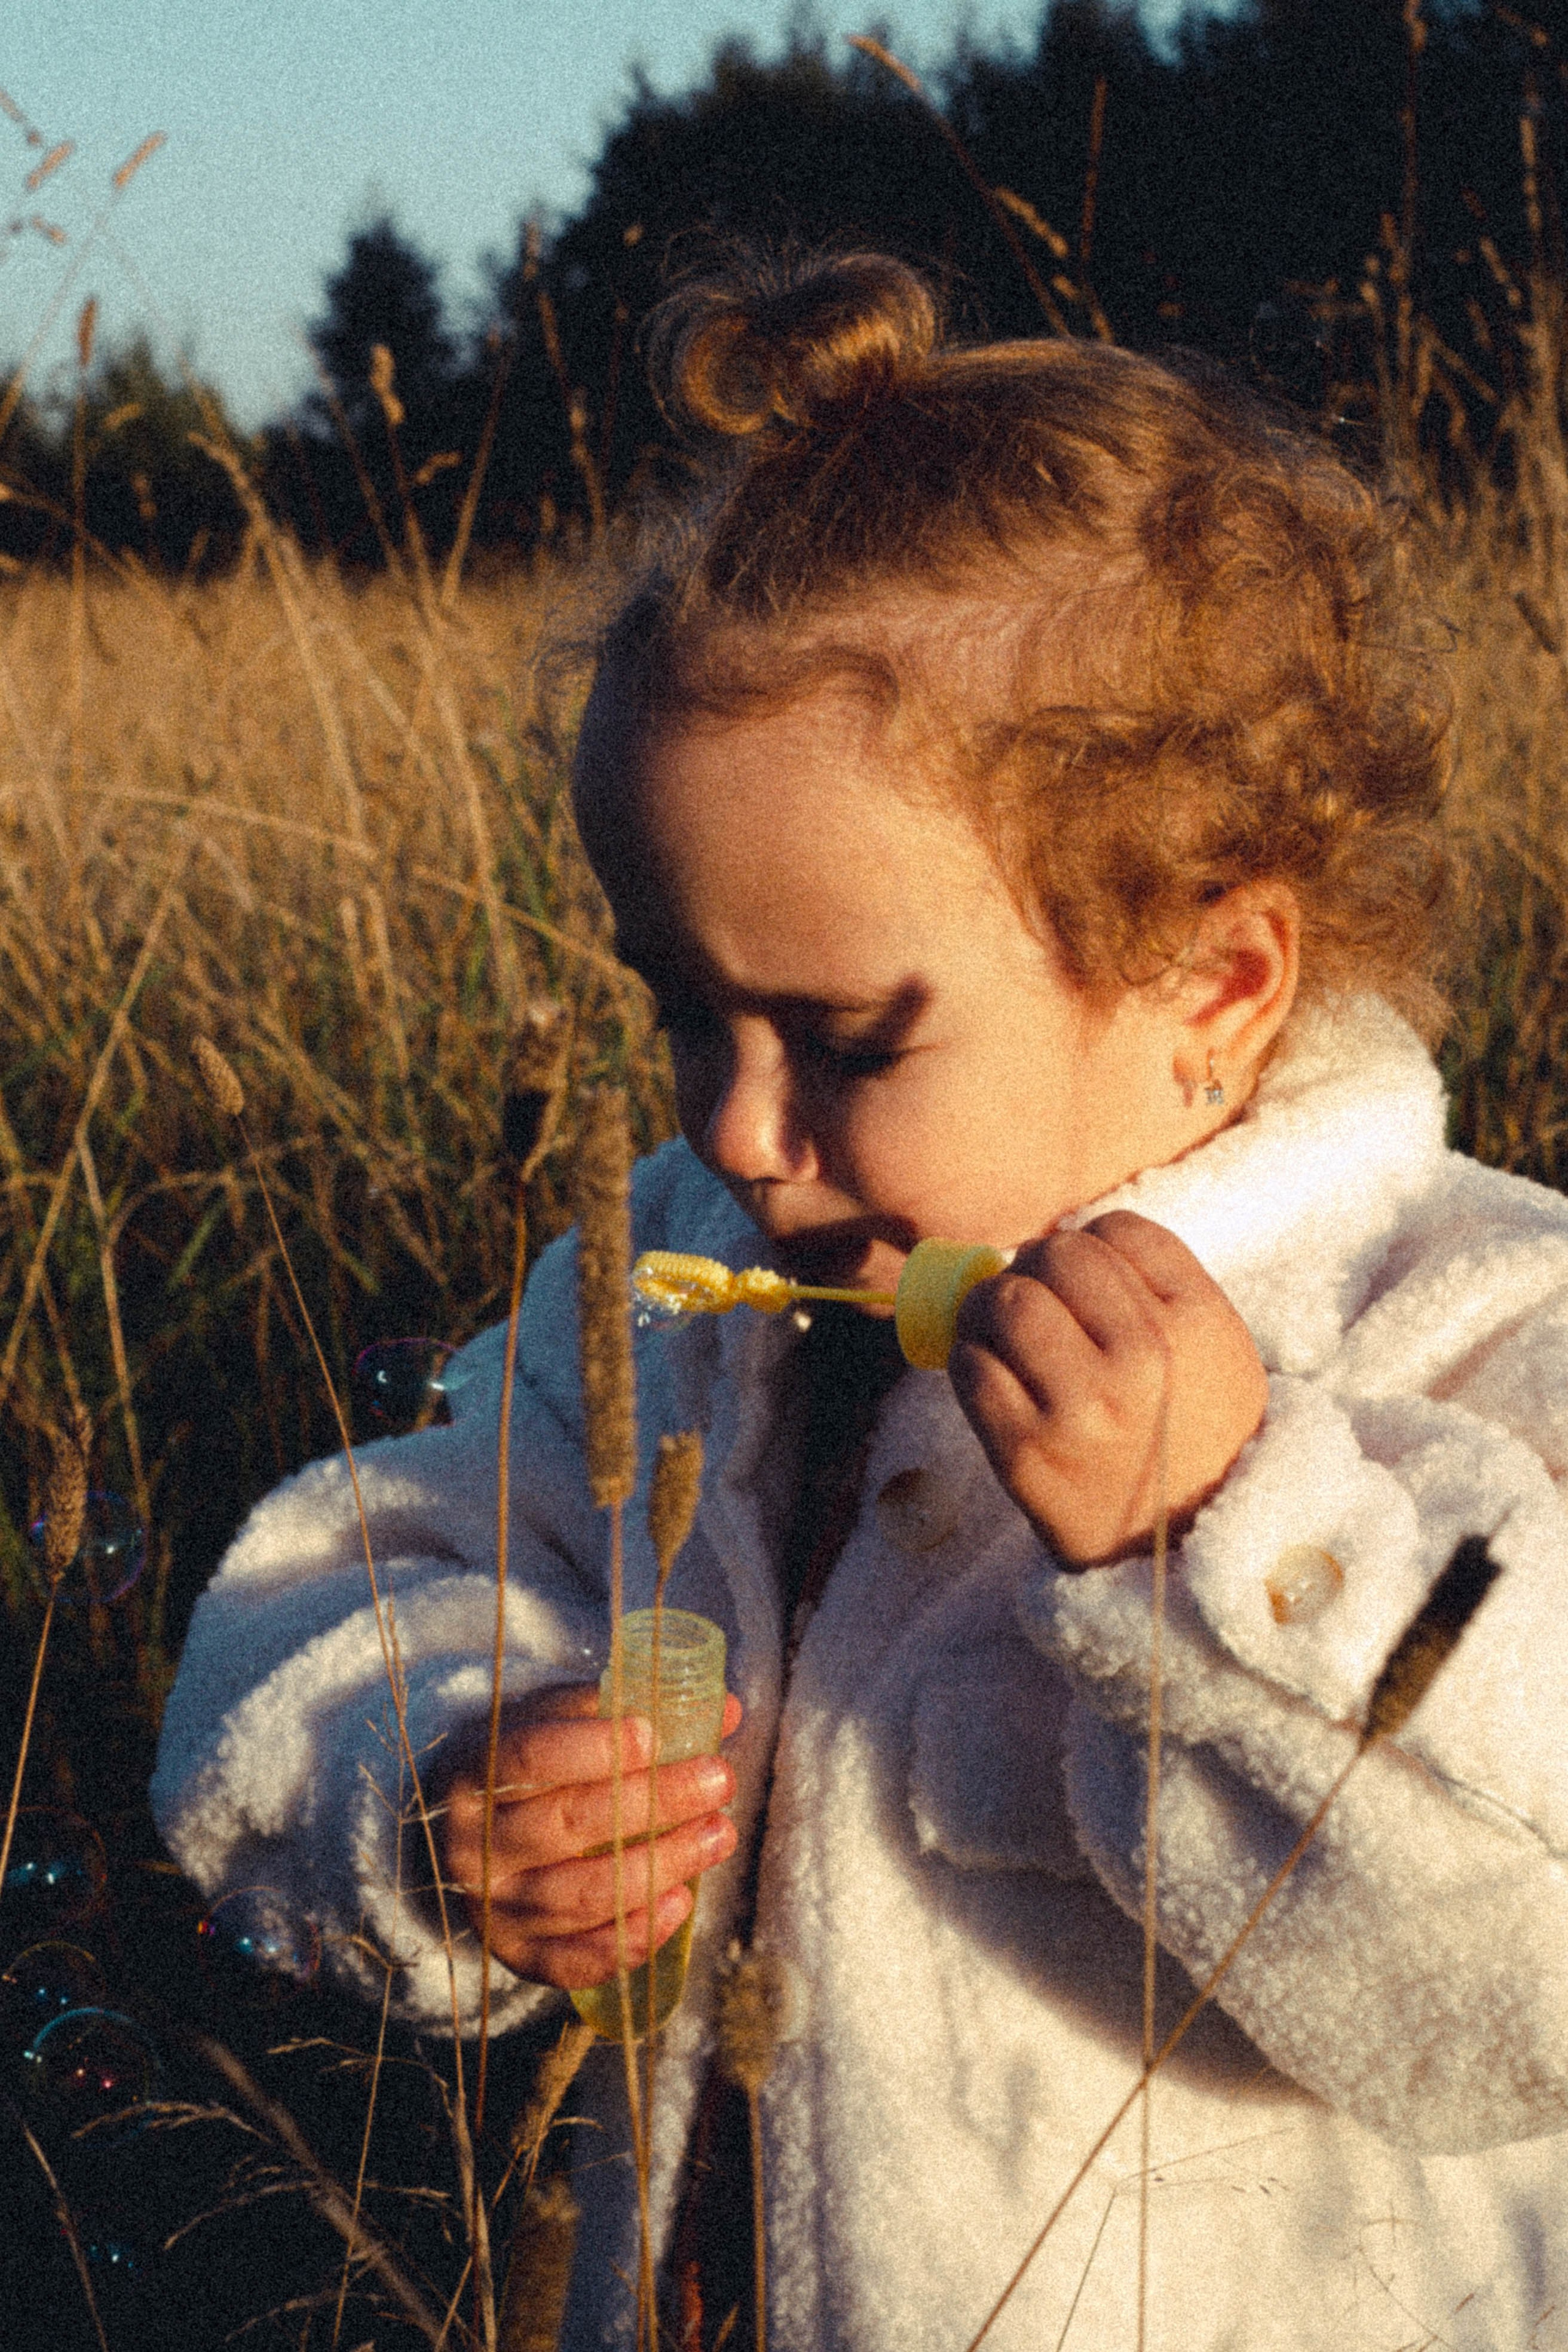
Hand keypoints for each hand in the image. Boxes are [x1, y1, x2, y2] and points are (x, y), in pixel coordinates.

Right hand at [439, 1683, 741, 1988]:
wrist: (474, 1837)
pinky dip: (633, 1937)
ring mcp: (494, 1907)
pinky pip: (578, 1960)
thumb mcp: (558, 1724)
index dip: (592, 1747)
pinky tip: (681, 1902)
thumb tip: (723, 1710)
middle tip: (719, 1780)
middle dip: (655, 1802)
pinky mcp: (518, 1955)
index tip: (653, 1735)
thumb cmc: (530, 1771)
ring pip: (584, 1894)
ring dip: (662, 1865)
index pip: (529, 1758)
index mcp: (476, 1775)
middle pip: (568, 1824)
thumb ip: (625, 1710)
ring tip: (719, 1834)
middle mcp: (475, 1846)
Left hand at [948, 1211, 1266, 1567]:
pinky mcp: (1025, 1450)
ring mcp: (1082, 1406)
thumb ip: (1160, 1290)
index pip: (1118, 1232)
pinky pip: (970, 1367)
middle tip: (1031, 1299)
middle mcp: (1144, 1358)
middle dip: (1033, 1269)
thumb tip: (1060, 1241)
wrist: (1183, 1558)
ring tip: (999, 1330)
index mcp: (1199, 1325)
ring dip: (989, 1307)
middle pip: (1056, 1255)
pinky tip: (990, 1375)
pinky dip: (969, 1361)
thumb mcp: (1217, 1355)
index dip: (1089, 1246)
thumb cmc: (1194, 1441)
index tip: (1082, 1281)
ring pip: (1004, 1300)